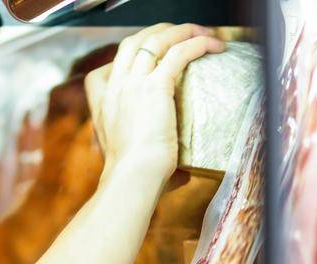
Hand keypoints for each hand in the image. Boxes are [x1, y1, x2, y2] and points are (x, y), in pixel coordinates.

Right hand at [86, 24, 224, 181]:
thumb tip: (183, 176)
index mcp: (102, 105)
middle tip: (180, 35)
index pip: (105, 69)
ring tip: (202, 33)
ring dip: (181, 31)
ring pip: (155, 40)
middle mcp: (114, 89)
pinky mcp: (155, 86)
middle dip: (158, 32)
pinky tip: (214, 45)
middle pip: (132, 42)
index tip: (146, 61)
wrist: (132, 178)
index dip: (126, 60)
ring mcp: (132, 84)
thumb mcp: (134, 164)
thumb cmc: (134, 179)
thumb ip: (154, 161)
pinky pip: (179, 52)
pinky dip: (198, 43)